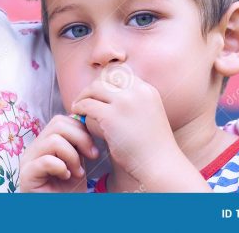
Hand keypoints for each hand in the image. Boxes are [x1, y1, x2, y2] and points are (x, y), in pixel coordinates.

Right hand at [19, 115, 98, 192]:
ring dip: (72, 156)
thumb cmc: (69, 190)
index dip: (80, 129)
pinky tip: (66, 177)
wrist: (61, 213)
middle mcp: (33, 148)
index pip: (61, 120)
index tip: (93, 149)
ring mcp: (28, 160)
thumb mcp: (78, 161)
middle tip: (91, 157)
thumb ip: (78, 143)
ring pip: (54, 140)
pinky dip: (62, 168)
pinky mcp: (27, 175)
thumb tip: (88, 122)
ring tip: (76, 172)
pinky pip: (46, 161)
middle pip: (57, 123)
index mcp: (44, 142)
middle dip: (81, 139)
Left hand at [71, 70, 210, 191]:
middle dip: (92, 88)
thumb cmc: (153, 146)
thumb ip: (134, 102)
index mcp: (147, 90)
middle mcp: (136, 91)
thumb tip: (111, 98)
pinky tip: (77, 113)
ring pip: (94, 88)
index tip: (97, 92)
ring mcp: (124, 102)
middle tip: (84, 98)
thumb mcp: (149, 113)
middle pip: (105, 79)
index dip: (105, 82)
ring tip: (78, 106)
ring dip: (83, 96)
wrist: (161, 164)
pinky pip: (87, 105)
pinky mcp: (111, 116)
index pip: (120, 74)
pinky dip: (79, 108)